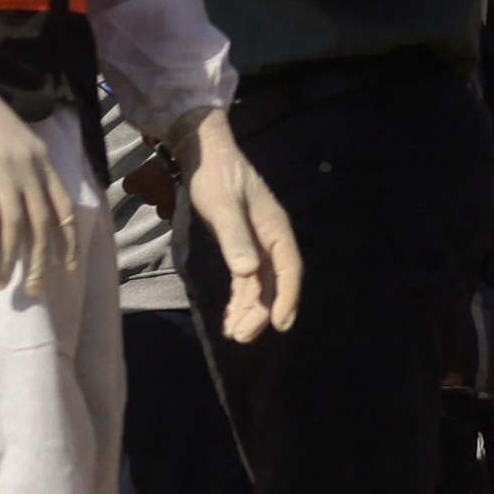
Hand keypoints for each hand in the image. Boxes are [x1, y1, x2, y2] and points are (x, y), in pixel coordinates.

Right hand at [0, 61, 76, 296]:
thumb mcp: (8, 136)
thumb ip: (20, 164)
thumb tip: (20, 197)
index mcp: (40, 157)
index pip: (63, 207)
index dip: (68, 242)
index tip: (67, 267)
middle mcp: (28, 167)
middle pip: (42, 224)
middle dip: (40, 261)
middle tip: (33, 289)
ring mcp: (2, 170)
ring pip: (16, 226)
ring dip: (10, 260)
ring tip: (2, 283)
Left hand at [169, 108, 304, 342]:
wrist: (205, 156)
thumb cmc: (215, 176)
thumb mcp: (222, 206)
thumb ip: (234, 238)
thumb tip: (247, 272)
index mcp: (276, 228)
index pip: (288, 269)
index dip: (286, 297)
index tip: (278, 324)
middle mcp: (271, 239)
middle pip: (273, 282)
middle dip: (261, 311)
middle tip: (242, 337)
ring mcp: (257, 244)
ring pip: (258, 285)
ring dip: (248, 310)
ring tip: (234, 335)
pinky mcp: (241, 246)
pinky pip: (245, 280)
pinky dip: (239, 299)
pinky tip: (230, 318)